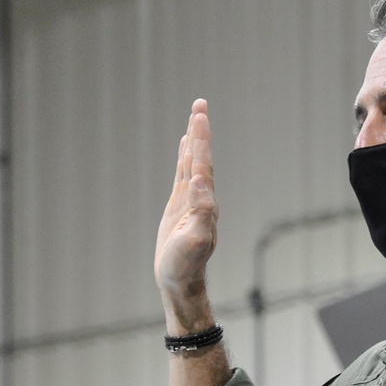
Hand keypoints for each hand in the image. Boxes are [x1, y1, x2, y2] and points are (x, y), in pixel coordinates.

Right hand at [154, 99, 218, 323]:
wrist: (180, 281)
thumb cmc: (186, 265)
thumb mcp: (195, 241)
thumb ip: (201, 212)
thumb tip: (200, 181)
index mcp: (205, 202)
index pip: (203, 163)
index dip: (201, 139)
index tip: (198, 114)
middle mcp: (202, 197)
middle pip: (201, 157)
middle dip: (200, 131)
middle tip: (199, 103)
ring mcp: (191, 201)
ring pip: (193, 163)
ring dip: (195, 140)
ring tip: (195, 116)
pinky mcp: (180, 207)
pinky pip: (183, 175)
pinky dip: (185, 158)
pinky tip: (185, 147)